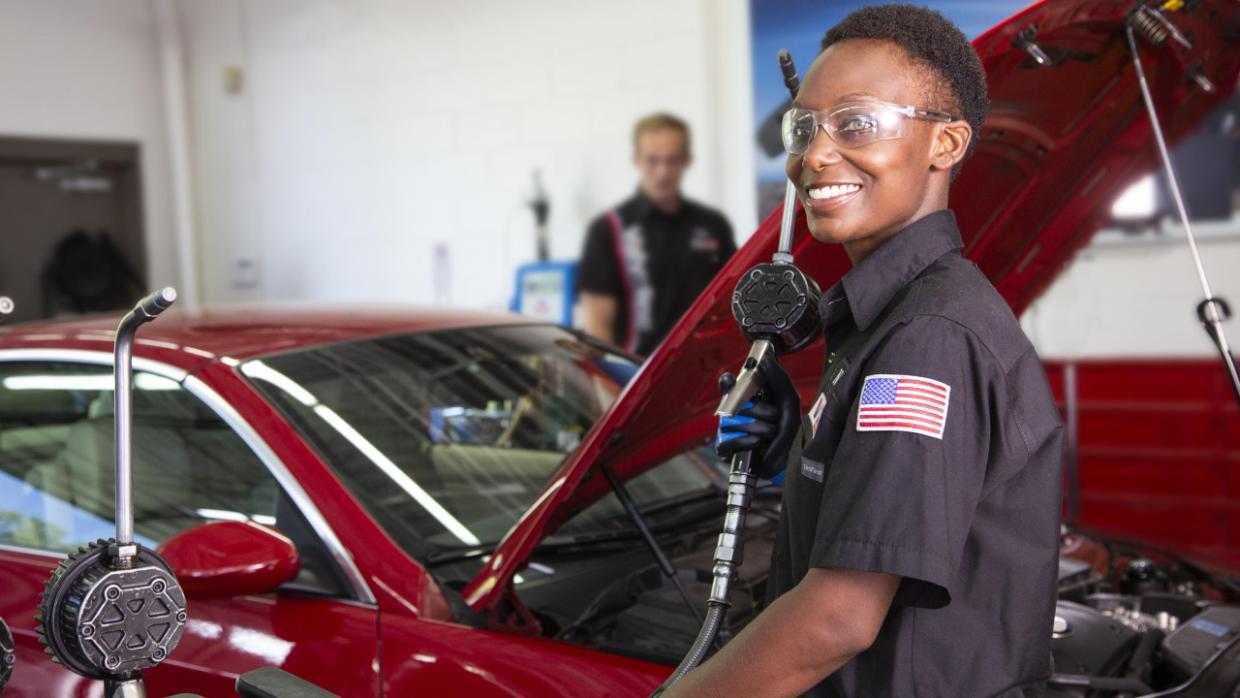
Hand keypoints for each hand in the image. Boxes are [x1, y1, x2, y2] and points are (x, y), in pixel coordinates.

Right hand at [715, 355, 799, 478]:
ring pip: (730, 421)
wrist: (792, 457)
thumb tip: (766, 358)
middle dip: (756, 409)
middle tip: (773, 416)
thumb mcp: (788, 400)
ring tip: (770, 432)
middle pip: (731, 403)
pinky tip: (758, 443)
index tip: (731, 381)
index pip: (728, 385)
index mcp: (746, 398)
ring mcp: (728, 430)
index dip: (727, 382)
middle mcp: (734, 412)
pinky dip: (743, 440)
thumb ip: (778, 377)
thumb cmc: (789, 429)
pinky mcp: (725, 448)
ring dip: (755, 426)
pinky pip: (725, 440)